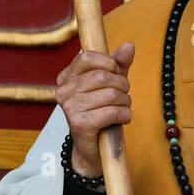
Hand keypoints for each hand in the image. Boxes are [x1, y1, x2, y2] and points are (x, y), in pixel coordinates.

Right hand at [55, 41, 134, 176]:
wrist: (92, 148)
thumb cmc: (100, 113)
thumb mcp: (110, 84)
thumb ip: (118, 65)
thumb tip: (129, 46)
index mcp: (66, 77)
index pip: (88, 57)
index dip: (109, 63)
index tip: (117, 74)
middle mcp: (64, 91)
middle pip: (103, 76)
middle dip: (122, 85)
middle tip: (124, 96)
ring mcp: (70, 107)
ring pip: (111, 94)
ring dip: (125, 102)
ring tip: (123, 109)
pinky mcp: (80, 124)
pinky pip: (112, 111)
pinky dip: (125, 115)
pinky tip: (123, 119)